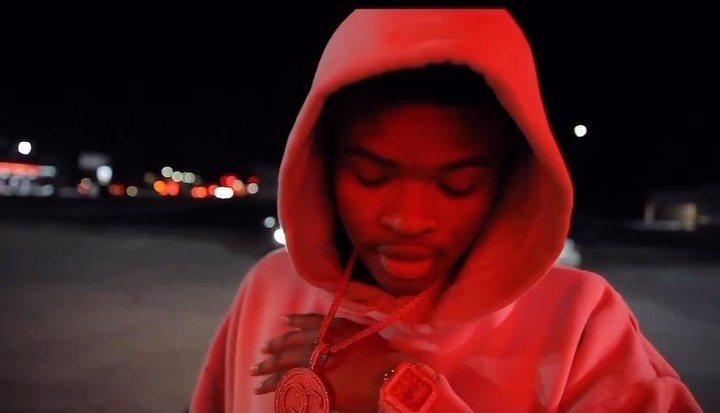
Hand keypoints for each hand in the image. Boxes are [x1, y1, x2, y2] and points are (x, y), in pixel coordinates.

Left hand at [251, 313, 416, 412]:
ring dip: (269, 377)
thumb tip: (321, 325)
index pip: (303, 326)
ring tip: (257, 381)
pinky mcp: (318, 390)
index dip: (289, 327)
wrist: (389, 377)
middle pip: (287, 351)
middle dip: (271, 356)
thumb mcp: (361, 330)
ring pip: (285, 373)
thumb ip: (339, 325)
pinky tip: (274, 396)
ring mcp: (316, 370)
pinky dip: (283, 393)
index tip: (277, 328)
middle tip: (258, 362)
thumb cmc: (380, 354)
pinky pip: (294, 391)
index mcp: (329, 331)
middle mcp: (318, 348)